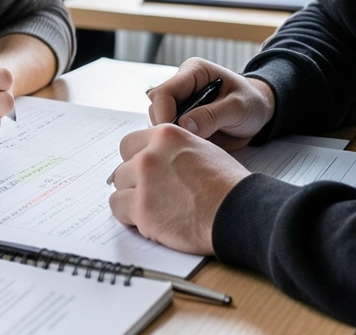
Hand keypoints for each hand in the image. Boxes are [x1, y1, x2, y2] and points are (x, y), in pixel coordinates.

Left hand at [108, 124, 250, 254]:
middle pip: (122, 167)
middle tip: (151, 193)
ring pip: (118, 187)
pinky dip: (130, 217)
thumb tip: (159, 158)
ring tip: (154, 208)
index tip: (145, 172)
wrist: (237, 210)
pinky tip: (149, 220)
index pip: (130, 143)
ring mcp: (144, 181)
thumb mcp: (202, 149)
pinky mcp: (142, 209)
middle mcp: (150, 155)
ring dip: (131, 199)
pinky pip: (118, 209)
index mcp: (166, 136)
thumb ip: (174, 150)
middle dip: (133, 181)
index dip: (137, 160)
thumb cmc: (228, 184)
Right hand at [148, 58, 275, 151]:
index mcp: (193, 72)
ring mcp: (181, 106)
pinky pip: (171, 135)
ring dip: (173, 137)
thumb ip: (212, 115)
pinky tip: (194, 148)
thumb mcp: (238, 107)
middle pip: (157, 108)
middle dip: (167, 128)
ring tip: (196, 145)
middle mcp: (182, 87)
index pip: (164, 91)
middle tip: (186, 144)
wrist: (260, 113)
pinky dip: (179, 144)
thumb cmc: (251, 102)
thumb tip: (184, 125)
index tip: (172, 135)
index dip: (164, 114)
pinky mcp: (183, 122)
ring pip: (160, 123)